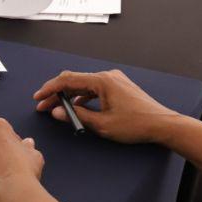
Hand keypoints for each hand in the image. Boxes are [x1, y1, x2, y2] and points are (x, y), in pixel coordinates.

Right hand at [33, 70, 183, 143]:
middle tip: (44, 105)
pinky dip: (83, 97)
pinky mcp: (119, 87)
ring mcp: (114, 80)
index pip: (68, 80)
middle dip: (57, 93)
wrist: (162, 124)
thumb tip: (58, 112)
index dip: (50, 89)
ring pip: (84, 84)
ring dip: (69, 96)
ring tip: (58, 108)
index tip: (39, 97)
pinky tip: (77, 107)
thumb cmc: (137, 124)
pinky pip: (95, 88)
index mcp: (102, 81)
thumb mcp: (103, 124)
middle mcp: (108, 76)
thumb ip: (78, 116)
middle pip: (75, 80)